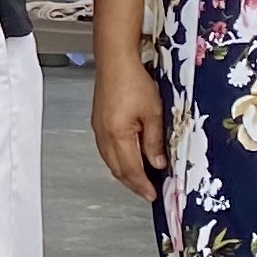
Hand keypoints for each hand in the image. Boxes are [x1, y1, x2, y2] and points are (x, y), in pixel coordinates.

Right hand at [91, 53, 170, 198]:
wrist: (115, 61)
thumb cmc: (134, 81)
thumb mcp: (153, 113)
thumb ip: (154, 141)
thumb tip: (157, 163)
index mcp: (118, 134)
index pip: (131, 169)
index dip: (142, 185)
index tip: (153, 195)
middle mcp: (104, 135)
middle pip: (117, 169)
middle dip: (133, 183)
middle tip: (147, 191)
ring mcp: (98, 129)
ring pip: (110, 161)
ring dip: (125, 173)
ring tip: (141, 179)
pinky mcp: (98, 122)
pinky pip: (106, 150)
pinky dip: (118, 160)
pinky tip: (128, 159)